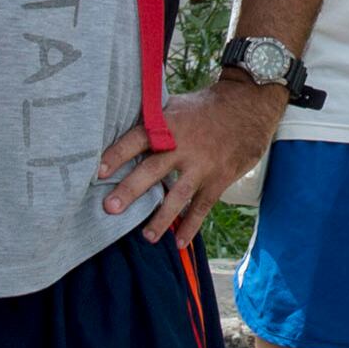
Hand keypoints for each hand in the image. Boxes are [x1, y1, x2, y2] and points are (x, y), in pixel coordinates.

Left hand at [98, 78, 283, 248]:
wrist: (249, 106)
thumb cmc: (206, 106)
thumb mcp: (177, 105)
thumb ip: (153, 119)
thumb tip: (120, 124)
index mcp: (168, 124)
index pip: (137, 138)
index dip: (117, 153)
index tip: (99, 171)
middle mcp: (183, 146)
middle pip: (153, 169)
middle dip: (131, 189)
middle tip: (110, 209)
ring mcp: (202, 165)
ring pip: (178, 195)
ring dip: (160, 218)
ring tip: (145, 237)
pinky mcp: (219, 179)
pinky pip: (202, 206)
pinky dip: (191, 226)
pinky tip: (178, 243)